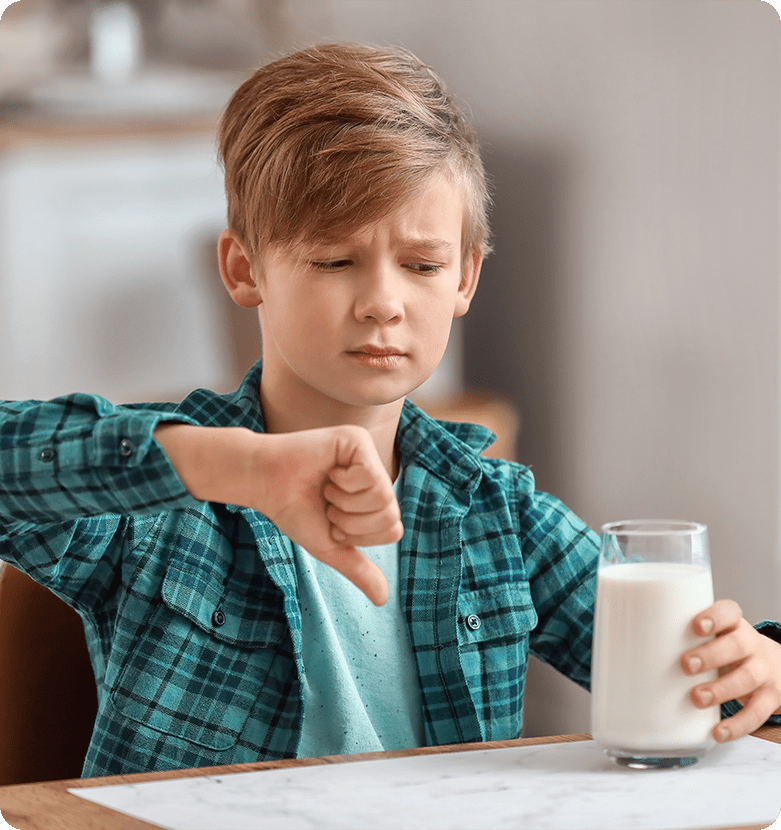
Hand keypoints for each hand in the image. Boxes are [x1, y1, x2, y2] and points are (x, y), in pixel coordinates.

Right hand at [154, 423, 401, 605]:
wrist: (263, 483)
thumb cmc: (294, 510)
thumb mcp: (330, 545)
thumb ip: (357, 568)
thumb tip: (383, 600)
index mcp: (374, 496)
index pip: (393, 529)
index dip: (359, 535)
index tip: (333, 521)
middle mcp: (377, 473)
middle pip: (391, 514)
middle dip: (352, 521)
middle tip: (328, 504)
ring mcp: (368, 454)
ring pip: (382, 496)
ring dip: (346, 502)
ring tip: (327, 488)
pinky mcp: (357, 440)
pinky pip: (369, 475)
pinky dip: (344, 483)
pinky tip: (328, 472)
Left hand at [682, 599, 780, 741]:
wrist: (773, 667)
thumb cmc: (726, 648)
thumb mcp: (712, 635)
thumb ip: (678, 635)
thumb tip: (621, 639)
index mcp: (733, 625)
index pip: (729, 612)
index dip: (714, 617)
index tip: (695, 626)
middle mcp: (751, 645)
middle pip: (737, 645)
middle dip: (711, 655)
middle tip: (686, 665)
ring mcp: (763, 672)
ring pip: (747, 679)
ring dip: (721, 690)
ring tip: (697, 698)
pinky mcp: (770, 699)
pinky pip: (757, 713)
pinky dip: (738, 726)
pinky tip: (718, 732)